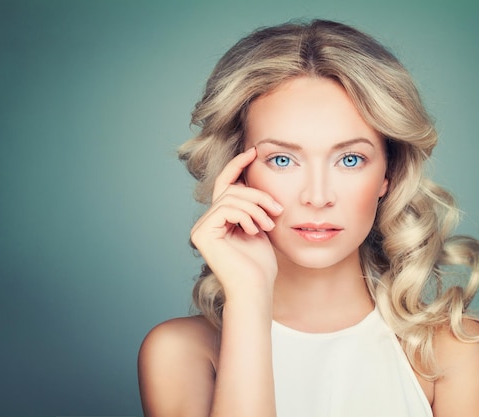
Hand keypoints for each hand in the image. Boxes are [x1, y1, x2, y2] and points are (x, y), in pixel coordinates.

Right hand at [190, 147, 282, 295]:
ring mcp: (201, 228)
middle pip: (231, 189)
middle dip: (257, 195)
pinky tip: (254, 231)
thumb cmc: (260, 264)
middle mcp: (207, 222)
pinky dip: (245, 216)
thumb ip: (253, 205)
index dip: (238, 165)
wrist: (256, 288)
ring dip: (256, 208)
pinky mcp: (202, 234)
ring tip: (269, 225)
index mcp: (220, 219)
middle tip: (277, 209)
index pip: (226, 184)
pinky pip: (226, 208)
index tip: (254, 151)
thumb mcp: (260, 226)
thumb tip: (253, 178)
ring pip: (231, 198)